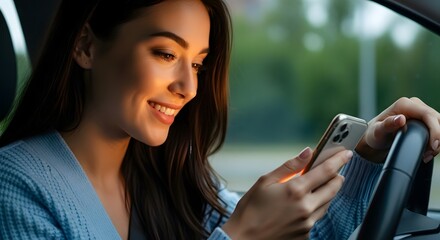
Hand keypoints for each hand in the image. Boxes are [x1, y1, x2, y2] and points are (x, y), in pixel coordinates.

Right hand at [222, 147, 351, 239]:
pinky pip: (317, 218)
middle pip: (333, 188)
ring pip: (327, 203)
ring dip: (328, 192)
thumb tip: (308, 152)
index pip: (326, 171)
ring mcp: (308, 223)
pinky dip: (315, 208)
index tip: (347, 153)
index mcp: (295, 190)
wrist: (243, 239)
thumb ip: (289, 166)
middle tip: (338, 170)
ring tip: (322, 185)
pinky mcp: (306, 235)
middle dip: (338, 176)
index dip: (339, 160)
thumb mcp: (265, 181)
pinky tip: (305, 205)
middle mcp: (306, 207)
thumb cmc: (250, 209)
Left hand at [355, 97, 439, 162]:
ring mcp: (420, 112)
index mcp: (404, 104)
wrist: (375, 139)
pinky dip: (436, 140)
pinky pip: (437, 128)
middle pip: (437, 119)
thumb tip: (401, 118)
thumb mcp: (378, 131)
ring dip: (438, 140)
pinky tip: (428, 151)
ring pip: (439, 124)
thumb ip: (388, 125)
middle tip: (429, 153)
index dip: (435, 130)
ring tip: (427, 154)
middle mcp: (414, 105)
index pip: (428, 115)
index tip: (433, 146)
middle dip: (437, 138)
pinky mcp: (423, 120)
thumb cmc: (374, 134)